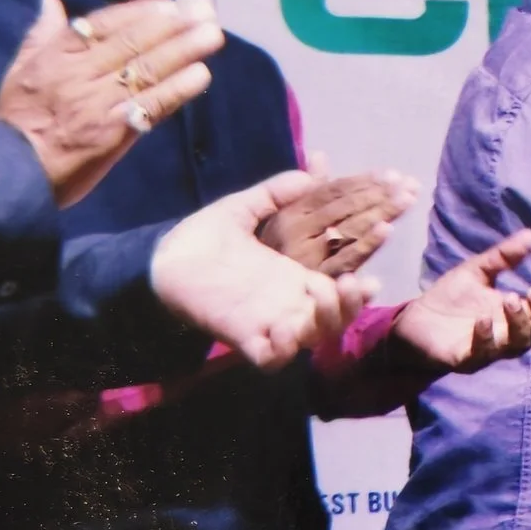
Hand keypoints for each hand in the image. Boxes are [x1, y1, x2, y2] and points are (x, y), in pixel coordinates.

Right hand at [0, 0, 223, 205]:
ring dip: (183, 51)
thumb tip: (51, 2)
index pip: (103, 25)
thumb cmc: (17, 121)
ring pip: (145, 70)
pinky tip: (201, 75)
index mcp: (56, 56)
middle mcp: (79, 75)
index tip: (170, 4)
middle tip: (207, 11)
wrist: (10, 171)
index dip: (139, 12)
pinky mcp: (113, 132)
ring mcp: (98, 103)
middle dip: (172, 25)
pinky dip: (177, 90)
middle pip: (132, 43)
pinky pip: (150, 106)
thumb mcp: (19, 71)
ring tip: (213, 36)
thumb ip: (40, 35)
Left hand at [150, 170, 373, 368]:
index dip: (360, 289)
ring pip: (312, 339)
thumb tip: (307, 170)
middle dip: (351, 305)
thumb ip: (274, 193)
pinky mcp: (242, 337)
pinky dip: (282, 349)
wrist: (159, 258)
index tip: (371, 278)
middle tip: (351, 282)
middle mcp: (288, 304)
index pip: (340, 291)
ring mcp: (268, 322)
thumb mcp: (243, 208)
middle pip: (336, 320)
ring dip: (325, 321)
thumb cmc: (201, 237)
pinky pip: (271, 358)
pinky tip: (281, 327)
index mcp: (294, 278)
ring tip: (318, 292)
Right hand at [257, 156, 416, 274]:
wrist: (248, 294)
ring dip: (381, 212)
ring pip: (350, 229)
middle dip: (379, 194)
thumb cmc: (270, 255)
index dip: (363, 181)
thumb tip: (320, 155)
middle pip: (345, 208)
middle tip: (410, 185)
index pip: (332, 192)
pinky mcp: (318, 280)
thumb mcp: (284, 220)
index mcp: (289, 213)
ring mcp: (307, 256)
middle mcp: (297, 231)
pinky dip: (367, 243)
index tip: (392, 174)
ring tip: (408, 199)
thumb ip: (306, 190)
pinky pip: (345, 259)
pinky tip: (387, 229)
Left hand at [393, 230, 530, 371]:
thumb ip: (504, 257)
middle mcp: (510, 336)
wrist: (411, 323)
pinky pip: (483, 354)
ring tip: (509, 297)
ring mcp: (490, 351)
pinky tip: (482, 319)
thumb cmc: (449, 300)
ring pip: (518, 345)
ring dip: (519, 323)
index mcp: (517, 316)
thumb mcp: (478, 272)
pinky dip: (486, 337)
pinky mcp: (465, 360)